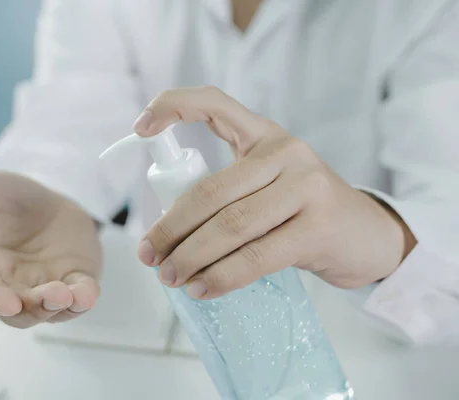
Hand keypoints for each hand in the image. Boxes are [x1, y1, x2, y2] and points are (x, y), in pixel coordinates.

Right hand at [0, 171, 100, 327]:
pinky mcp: (73, 281)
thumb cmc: (7, 199)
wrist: (49, 197)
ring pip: (48, 310)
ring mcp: (44, 287)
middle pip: (18, 311)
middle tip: (49, 295)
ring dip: (58, 306)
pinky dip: (83, 299)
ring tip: (67, 295)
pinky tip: (87, 294)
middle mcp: (11, 285)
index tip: (5, 303)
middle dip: (32, 307)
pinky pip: (78, 297)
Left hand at [134, 86, 415, 298]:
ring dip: (190, 256)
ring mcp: (306, 187)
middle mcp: (287, 153)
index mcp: (266, 136)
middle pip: (211, 189)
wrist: (369, 236)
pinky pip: (256, 255)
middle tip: (149, 254)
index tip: (140, 128)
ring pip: (230, 224)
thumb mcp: (269, 188)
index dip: (174, 106)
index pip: (216, 103)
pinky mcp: (318, 227)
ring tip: (170, 277)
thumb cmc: (305, 213)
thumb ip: (228, 196)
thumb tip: (167, 234)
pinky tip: (203, 288)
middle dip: (171, 227)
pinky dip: (222, 275)